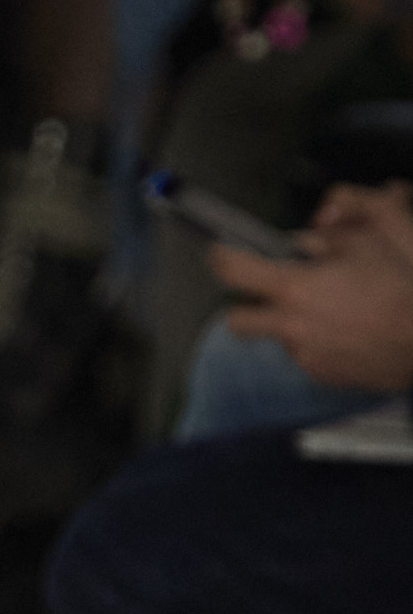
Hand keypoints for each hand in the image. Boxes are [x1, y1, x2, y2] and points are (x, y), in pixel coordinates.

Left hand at [209, 186, 412, 388]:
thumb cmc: (404, 287)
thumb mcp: (368, 241)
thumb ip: (326, 237)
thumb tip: (306, 242)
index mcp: (297, 289)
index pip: (234, 272)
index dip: (221, 259)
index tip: (220, 255)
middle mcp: (293, 326)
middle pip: (237, 321)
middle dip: (243, 307)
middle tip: (262, 295)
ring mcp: (306, 355)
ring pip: (279, 338)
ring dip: (293, 324)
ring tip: (333, 312)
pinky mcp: (323, 375)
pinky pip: (307, 356)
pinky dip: (318, 343)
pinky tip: (347, 332)